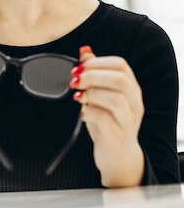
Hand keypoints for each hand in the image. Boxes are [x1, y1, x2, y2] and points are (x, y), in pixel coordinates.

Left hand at [70, 45, 144, 186]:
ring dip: (91, 94)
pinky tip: (81, 112)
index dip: (97, 62)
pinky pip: (105, 119)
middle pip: (119, 79)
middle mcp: (134, 103)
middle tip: (74, 81)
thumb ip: (95, 73)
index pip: (120, 65)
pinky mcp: (118, 136)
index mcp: (130, 88)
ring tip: (77, 97)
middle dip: (92, 76)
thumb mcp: (101, 95)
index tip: (78, 67)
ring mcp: (128, 120)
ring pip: (115, 99)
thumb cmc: (107, 122)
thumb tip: (85, 51)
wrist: (117, 156)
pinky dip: (89, 112)